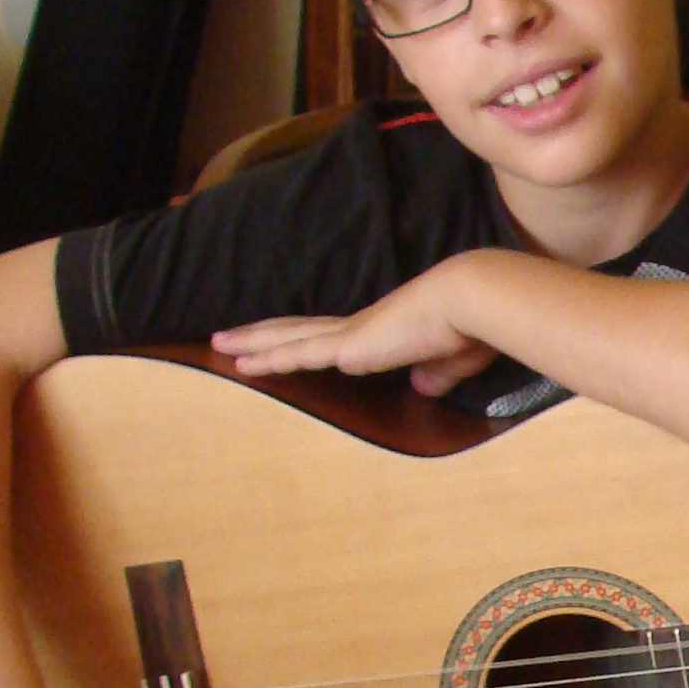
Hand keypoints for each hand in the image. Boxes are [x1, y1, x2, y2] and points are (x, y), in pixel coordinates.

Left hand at [214, 260, 497, 396]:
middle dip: (263, 333)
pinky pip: (297, 354)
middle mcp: (358, 328)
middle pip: (298, 330)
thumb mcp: (452, 359)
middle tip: (228, 335)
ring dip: (252, 342)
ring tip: (218, 343)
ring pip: (287, 338)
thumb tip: (425, 386)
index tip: (282, 338)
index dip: (304, 336)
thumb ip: (436, 373)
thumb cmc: (470, 328)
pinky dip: (268, 359)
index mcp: (382, 331)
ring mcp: (349, 336)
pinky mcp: (348, 347)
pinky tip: (241, 363)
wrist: (470, 302)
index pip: (331, 335)